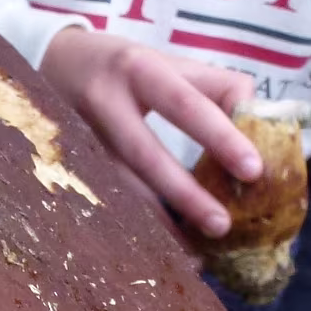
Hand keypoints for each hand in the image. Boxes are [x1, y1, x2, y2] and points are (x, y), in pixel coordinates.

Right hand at [40, 29, 259, 236]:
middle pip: (146, 155)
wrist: (53, 60)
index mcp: (139, 69)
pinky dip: (134, 221)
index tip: (253, 170)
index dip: (220, 137)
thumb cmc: (125, 66)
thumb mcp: (166, 61)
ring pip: (120, 185)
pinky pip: (105, 196)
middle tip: (221, 225)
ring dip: (157, 219)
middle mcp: (105, 102)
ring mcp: (80, 135)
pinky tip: (159, 243)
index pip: (185, 105)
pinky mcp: (67, 160)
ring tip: (193, 249)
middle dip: (186, 194)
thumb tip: (256, 121)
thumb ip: (215, 86)